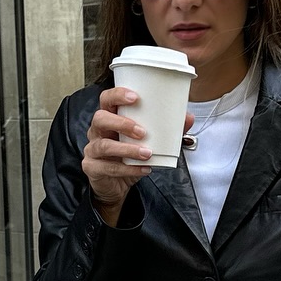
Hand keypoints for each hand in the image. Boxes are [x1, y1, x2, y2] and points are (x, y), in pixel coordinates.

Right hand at [83, 87, 193, 225]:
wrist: (116, 186)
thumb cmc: (129, 157)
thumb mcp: (147, 141)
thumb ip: (166, 129)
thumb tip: (187, 118)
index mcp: (109, 118)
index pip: (106, 99)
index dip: (118, 95)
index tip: (135, 97)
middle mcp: (98, 131)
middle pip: (100, 119)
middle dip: (122, 123)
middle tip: (142, 131)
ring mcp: (92, 150)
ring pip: (104, 145)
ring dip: (127, 149)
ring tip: (147, 152)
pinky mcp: (93, 168)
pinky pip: (108, 167)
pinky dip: (128, 170)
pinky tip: (144, 169)